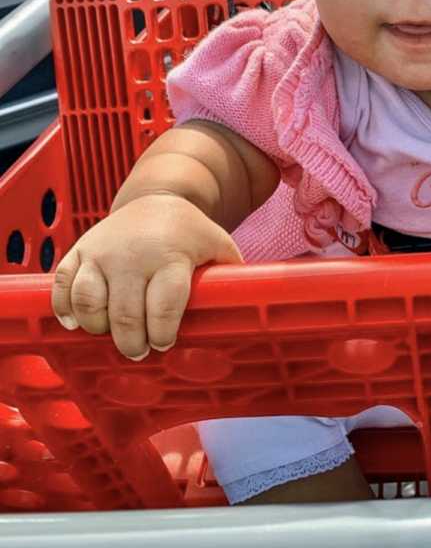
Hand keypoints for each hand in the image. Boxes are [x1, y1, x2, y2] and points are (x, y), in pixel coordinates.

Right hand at [51, 194, 241, 359]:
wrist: (156, 197)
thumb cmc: (190, 232)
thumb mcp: (218, 245)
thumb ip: (232, 275)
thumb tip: (252, 310)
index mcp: (171, 255)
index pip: (164, 303)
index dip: (163, 330)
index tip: (165, 342)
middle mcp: (133, 255)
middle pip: (125, 312)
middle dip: (132, 341)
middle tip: (139, 351)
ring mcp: (102, 252)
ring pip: (88, 301)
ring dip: (98, 327)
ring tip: (110, 334)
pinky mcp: (79, 251)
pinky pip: (62, 285)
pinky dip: (64, 308)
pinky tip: (75, 322)